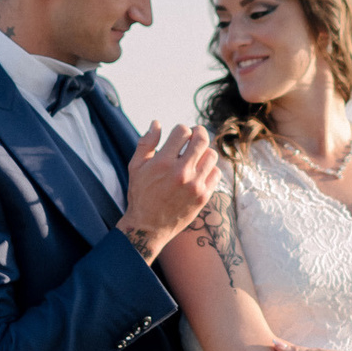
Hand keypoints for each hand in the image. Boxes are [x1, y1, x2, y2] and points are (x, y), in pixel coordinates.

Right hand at [115, 123, 219, 264]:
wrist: (148, 228)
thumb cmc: (140, 195)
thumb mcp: (135, 167)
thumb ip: (146, 143)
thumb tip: (157, 123)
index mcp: (163, 162)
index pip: (183, 131)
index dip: (181, 130)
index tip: (179, 136)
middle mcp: (181, 172)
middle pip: (202, 139)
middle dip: (199, 132)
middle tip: (194, 136)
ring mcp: (195, 186)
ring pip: (212, 155)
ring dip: (204, 152)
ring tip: (196, 157)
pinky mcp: (203, 197)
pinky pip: (216, 173)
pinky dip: (209, 169)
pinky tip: (199, 172)